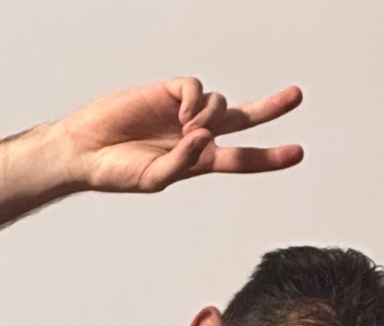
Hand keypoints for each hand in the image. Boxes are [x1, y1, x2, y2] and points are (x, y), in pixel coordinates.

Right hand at [59, 76, 302, 193]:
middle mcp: (196, 134)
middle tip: (296, 96)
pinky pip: (195, 87)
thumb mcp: (155, 179)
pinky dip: (193, 99)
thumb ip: (183, 162)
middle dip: (270, 108)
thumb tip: (205, 135)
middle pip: (243, 118)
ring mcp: (182, 111)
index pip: (242, 158)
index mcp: (198, 162)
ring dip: (209, 116)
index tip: (298, 153)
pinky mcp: (166, 91)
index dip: (270, 157)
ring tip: (185, 128)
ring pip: (219, 104)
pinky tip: (180, 112)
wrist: (85, 151)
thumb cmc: (117, 172)